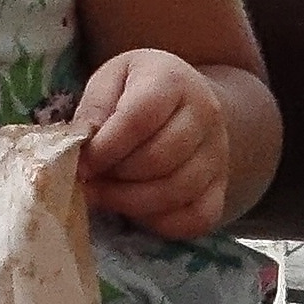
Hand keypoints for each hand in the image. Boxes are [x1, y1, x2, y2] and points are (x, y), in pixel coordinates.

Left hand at [72, 49, 233, 237]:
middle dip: (116, 177)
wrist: (187, 103)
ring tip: (107, 195)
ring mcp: (218, 153)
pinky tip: (138, 210)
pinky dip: (162, 223)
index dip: (105, 148)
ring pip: (176, 191)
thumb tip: (82, 146)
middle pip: (159, 158)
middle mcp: (205, 114)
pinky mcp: (221, 186)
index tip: (82, 163)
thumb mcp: (110, 80)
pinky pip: (197, 218)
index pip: (139, 118)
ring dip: (131, 202)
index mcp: (172, 80)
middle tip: (91, 181)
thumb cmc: (137, 91)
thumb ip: (93, 108)